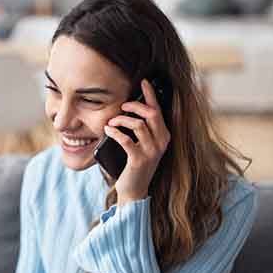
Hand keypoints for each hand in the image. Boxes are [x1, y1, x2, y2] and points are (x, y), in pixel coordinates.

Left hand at [103, 79, 170, 206]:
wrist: (134, 190)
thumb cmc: (134, 163)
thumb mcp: (141, 144)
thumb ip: (140, 129)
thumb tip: (128, 109)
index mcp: (163, 136)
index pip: (158, 110)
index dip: (151, 95)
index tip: (143, 82)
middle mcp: (162, 142)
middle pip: (151, 114)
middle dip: (135, 105)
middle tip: (121, 106)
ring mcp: (152, 151)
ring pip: (138, 124)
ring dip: (121, 120)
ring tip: (111, 122)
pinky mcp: (139, 160)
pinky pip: (126, 139)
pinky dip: (115, 132)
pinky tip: (108, 131)